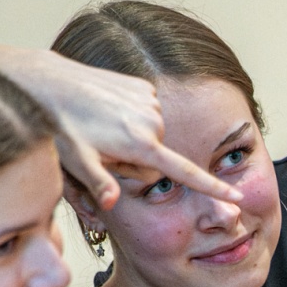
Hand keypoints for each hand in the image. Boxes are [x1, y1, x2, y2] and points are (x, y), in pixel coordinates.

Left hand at [24, 52, 239, 211]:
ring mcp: (149, 102)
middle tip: (101, 150)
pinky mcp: (144, 88)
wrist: (51, 82)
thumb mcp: (76, 161)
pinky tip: (107, 112)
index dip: (211, 187)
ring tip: (101, 128)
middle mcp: (152, 122)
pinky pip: (146, 115)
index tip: (235, 195)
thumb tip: (112, 204)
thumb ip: (99, 183)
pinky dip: (130, 119)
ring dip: (132, 140)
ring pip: (152, 138)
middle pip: (157, 159)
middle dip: (133, 161)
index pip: (185, 172)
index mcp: (141, 144)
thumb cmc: (60, 125)